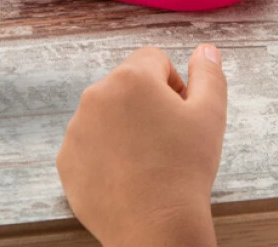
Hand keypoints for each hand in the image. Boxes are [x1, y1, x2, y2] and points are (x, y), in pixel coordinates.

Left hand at [57, 45, 227, 246]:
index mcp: (130, 78)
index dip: (174, 84)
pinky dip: (106, 154)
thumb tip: (206, 50)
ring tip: (148, 161)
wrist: (155, 227)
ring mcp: (76, 130)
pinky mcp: (67, 160)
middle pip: (128, 86)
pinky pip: (89, 144)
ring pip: (107, 115)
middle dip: (148, 104)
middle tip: (167, 140)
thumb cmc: (185, 169)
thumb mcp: (211, 114)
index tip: (180, 114)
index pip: (154, 60)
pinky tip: (128, 176)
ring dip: (125, 128)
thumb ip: (209, 74)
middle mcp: (95, 96)